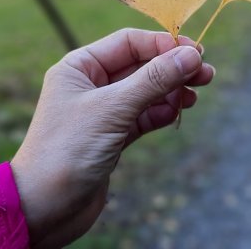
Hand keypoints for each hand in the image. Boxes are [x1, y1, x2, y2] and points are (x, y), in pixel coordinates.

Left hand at [10, 29, 214, 248]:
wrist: (44, 208)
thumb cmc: (67, 150)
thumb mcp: (112, 109)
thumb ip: (153, 80)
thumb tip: (190, 55)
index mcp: (79, 67)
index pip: (129, 42)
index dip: (163, 44)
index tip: (196, 52)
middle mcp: (90, 85)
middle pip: (141, 65)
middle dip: (172, 67)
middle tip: (206, 73)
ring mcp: (102, 112)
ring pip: (146, 92)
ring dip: (172, 90)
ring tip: (197, 92)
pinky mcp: (112, 137)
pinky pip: (143, 116)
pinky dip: (162, 112)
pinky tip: (178, 110)